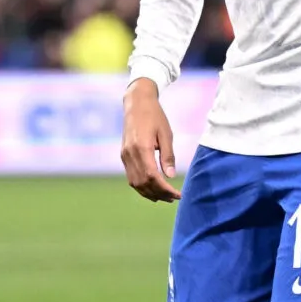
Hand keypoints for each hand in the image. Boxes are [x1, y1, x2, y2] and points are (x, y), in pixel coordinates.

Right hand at [120, 78, 180, 202]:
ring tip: (164, 197)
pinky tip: (152, 189)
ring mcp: (124, 156)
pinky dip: (141, 186)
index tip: (177, 194)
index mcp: (141, 148)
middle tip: (173, 198)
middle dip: (158, 193)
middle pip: (143, 183)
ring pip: (135, 183)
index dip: (164, 189)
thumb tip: (171, 176)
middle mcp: (130, 154)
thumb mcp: (166, 134)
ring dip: (149, 193)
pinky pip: (131, 176)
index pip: (152, 176)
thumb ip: (168, 155)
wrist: (136, 103)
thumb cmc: (155, 116)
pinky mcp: (123, 155)